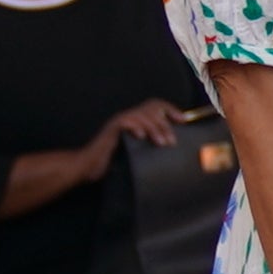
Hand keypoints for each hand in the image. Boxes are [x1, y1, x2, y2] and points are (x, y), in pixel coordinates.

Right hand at [71, 102, 188, 183]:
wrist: (88, 168)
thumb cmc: (113, 164)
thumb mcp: (139, 154)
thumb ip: (152, 148)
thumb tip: (174, 150)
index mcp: (136, 121)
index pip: (156, 105)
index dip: (171, 109)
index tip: (183, 121)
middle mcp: (128, 118)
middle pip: (151, 108)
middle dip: (165, 124)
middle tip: (172, 142)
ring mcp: (118, 122)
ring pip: (141, 115)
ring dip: (154, 128)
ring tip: (162, 143)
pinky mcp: (110, 129)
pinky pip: (125, 121)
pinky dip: (136, 127)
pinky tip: (141, 136)